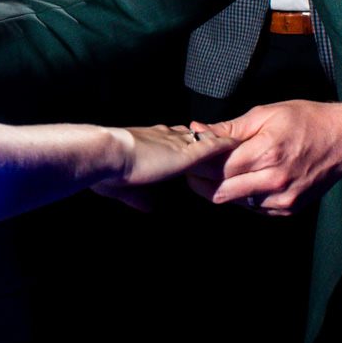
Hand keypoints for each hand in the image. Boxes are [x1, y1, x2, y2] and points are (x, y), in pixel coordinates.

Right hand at [93, 125, 233, 210]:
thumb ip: (139, 197)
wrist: (108, 154)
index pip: (167, 138)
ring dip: (215, 141)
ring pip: (202, 139)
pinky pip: (210, 148)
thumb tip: (149, 207)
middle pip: (187, 135)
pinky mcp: (185, 154)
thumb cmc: (106, 169)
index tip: (183, 143)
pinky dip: (222, 146)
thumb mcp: (122, 188)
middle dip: (200, 137)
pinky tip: (235, 144)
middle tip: (214, 138)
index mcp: (145, 141)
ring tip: (232, 141)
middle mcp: (162, 137)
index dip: (176, 140)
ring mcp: (175, 144)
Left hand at [189, 98, 341, 214]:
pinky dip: (242, 196)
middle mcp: (274, 180)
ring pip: (236, 202)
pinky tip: (241, 181)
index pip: (218, 167)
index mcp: (267, 152)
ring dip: (221, 190)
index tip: (187, 158)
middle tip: (191, 170)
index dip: (197, 164)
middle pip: (222, 190)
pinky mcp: (288, 210)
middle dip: (201, 181)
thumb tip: (197, 129)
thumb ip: (230, 128)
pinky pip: (254, 208)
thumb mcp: (267, 114)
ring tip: (213, 174)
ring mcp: (283, 199)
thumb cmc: (306, 121)